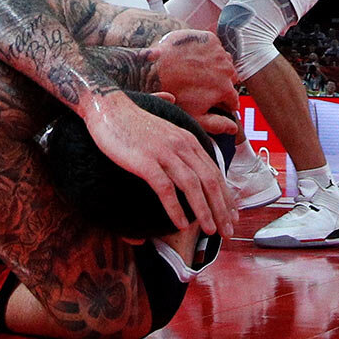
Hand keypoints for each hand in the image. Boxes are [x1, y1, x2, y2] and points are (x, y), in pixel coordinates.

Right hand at [84, 94, 234, 236]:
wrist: (106, 107)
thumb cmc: (131, 121)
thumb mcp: (165, 129)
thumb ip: (180, 140)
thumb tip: (193, 148)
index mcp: (188, 140)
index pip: (215, 172)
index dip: (226, 197)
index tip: (232, 216)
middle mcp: (181, 145)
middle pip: (209, 181)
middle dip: (222, 209)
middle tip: (227, 231)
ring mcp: (163, 152)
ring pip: (192, 186)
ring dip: (204, 212)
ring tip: (210, 231)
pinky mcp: (145, 161)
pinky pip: (165, 189)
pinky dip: (175, 208)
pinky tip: (180, 224)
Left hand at [149, 29, 240, 133]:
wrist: (154, 68)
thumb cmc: (173, 94)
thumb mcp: (195, 116)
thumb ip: (217, 124)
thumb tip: (234, 129)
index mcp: (226, 89)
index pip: (233, 99)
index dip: (224, 102)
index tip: (215, 101)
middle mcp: (226, 69)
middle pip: (230, 78)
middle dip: (221, 83)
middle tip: (203, 85)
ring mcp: (218, 52)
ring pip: (224, 61)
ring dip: (216, 66)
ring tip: (199, 71)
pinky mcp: (208, 38)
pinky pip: (214, 46)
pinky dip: (208, 51)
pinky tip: (195, 57)